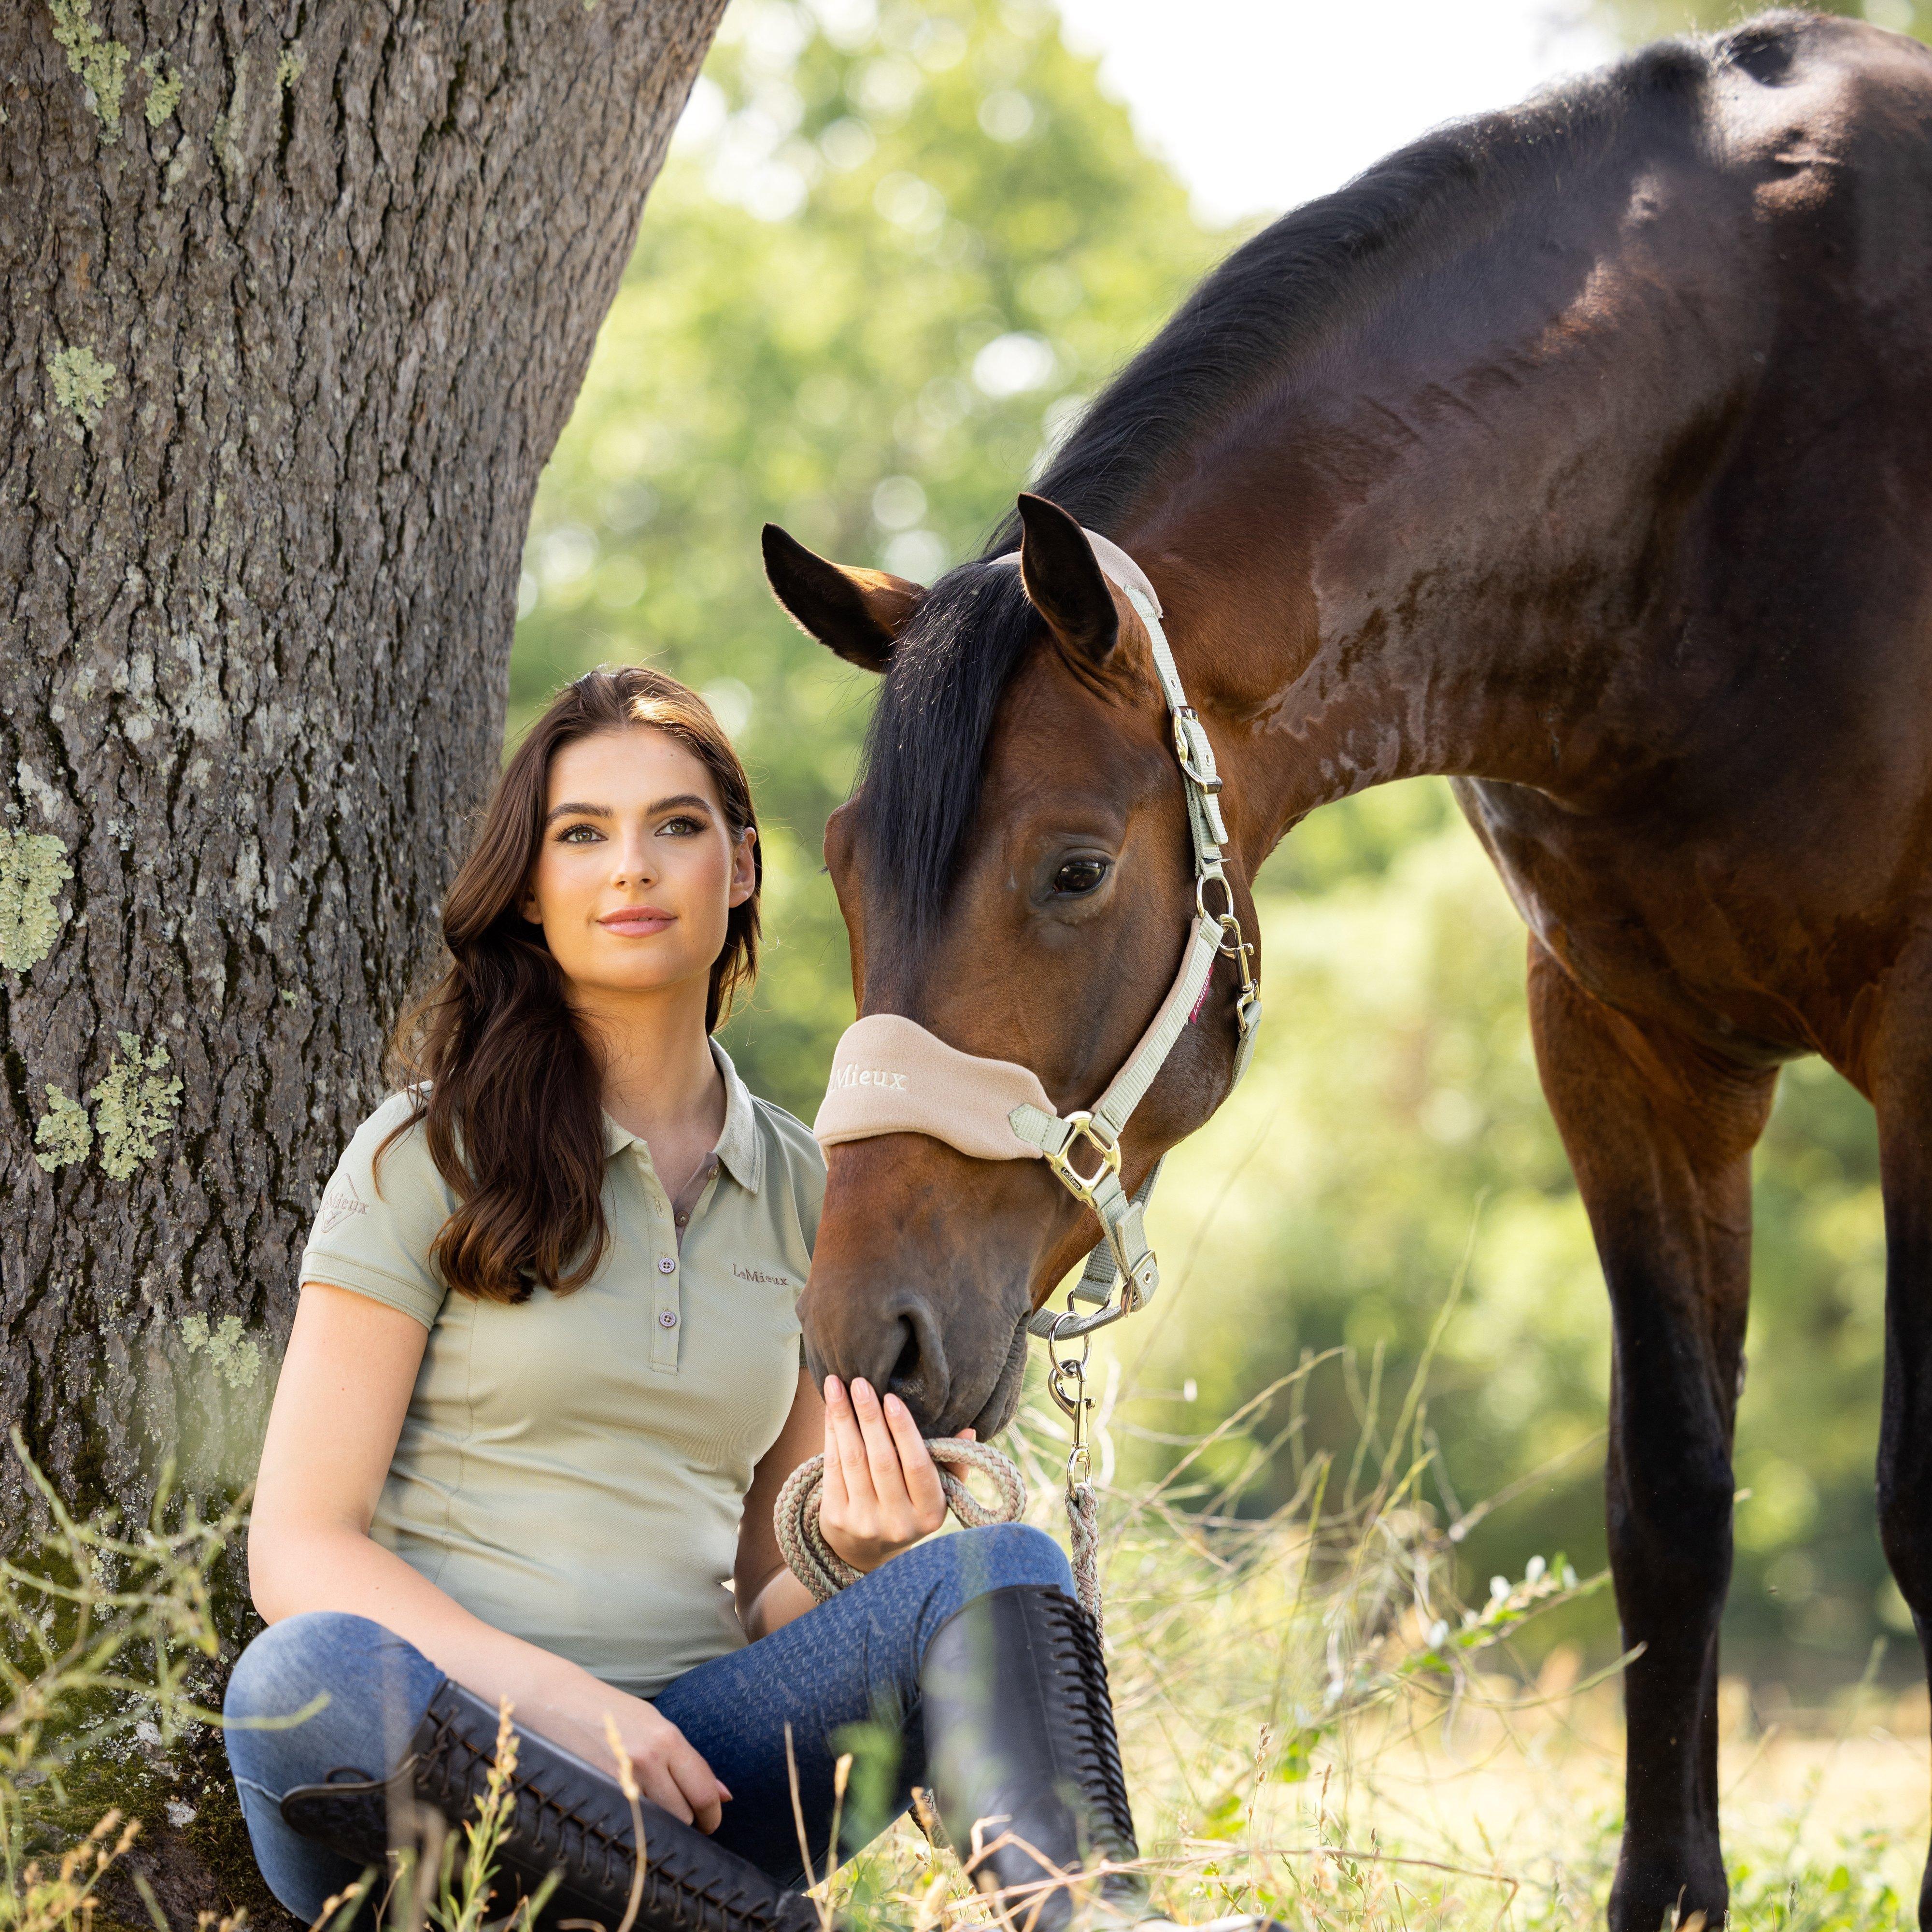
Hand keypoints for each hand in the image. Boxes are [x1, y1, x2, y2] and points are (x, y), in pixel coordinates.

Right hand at [532, 1673, 729, 1831]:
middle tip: (684, 1823)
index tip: (710, 1823)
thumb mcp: (655, 1726)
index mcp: (667, 1739)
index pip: (704, 1792)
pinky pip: (629, 1823)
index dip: (712, 1815)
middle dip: (689, 1824)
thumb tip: (725, 1794)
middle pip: (684, 1815)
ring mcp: (621, 1779)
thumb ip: (689, 1761)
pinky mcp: (598, 1793)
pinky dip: (636, 1826)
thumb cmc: (613, 1713)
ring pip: (659, 1826)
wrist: (558, 1701)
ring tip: (658, 1819)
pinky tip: (632, 1817)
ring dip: (663, 1828)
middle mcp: (648, 1760)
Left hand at [817, 1375, 974, 1574]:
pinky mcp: (837, 1519)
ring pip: (853, 1461)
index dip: (904, 1431)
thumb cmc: (910, 1507)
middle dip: (869, 1417)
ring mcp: (865, 1522)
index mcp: (930, 1513)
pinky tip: (831, 1410)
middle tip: (860, 1382)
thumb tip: (969, 1428)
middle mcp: (898, 1522)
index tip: (892, 1398)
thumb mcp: (939, 1493)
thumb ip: (952, 1463)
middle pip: (882, 1460)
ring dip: (844, 1419)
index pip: (918, 1466)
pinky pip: (833, 1469)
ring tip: (836, 1386)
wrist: (867, 1550)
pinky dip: (831, 1435)